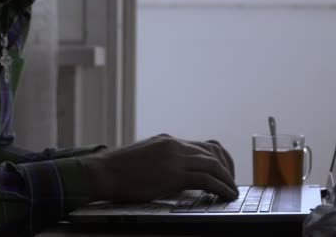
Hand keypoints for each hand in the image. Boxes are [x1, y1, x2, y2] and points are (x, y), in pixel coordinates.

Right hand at [80, 134, 238, 202]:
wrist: (103, 172)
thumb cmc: (116, 170)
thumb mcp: (143, 158)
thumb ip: (161, 162)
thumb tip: (174, 176)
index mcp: (167, 141)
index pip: (202, 145)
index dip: (218, 158)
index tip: (223, 171)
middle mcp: (175, 145)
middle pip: (212, 152)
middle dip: (227, 168)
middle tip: (230, 182)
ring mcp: (175, 158)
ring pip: (213, 164)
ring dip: (227, 179)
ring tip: (231, 191)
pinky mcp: (174, 175)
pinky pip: (207, 179)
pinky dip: (221, 187)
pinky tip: (225, 195)